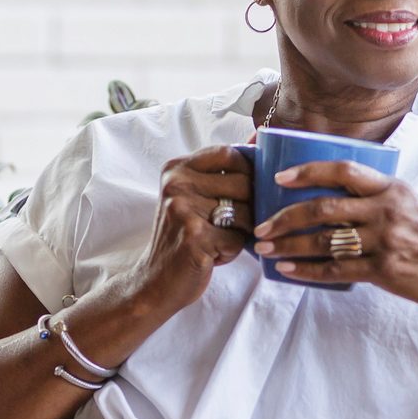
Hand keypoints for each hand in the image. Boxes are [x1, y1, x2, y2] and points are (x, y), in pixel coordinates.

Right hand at [120, 144, 255, 315]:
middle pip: (243, 184)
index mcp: (176, 168)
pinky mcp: (194, 235)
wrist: (156, 280)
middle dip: (248, 209)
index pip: (228, 153)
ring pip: (245, 212)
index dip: (248, 171)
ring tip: (219, 240)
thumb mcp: (194, 197)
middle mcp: (177, 183)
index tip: (246, 191)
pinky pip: (237, 239)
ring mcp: (183, 209)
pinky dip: (232, 252)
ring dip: (241, 232)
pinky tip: (213, 255)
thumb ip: (222, 172)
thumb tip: (261, 138)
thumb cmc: (184, 236)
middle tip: (232, 225)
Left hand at [251, 160, 417, 312]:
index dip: (307, 172)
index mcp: (394, 189)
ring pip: (325, 240)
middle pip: (323, 207)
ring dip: (289, 246)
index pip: (343, 171)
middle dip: (285, 216)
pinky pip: (338, 270)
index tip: (281, 177)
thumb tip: (371, 196)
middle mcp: (387, 211)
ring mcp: (386, 241)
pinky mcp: (387, 272)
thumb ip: (395, 198)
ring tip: (267, 251)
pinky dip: (309, 272)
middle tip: (262, 226)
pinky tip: (290, 273)